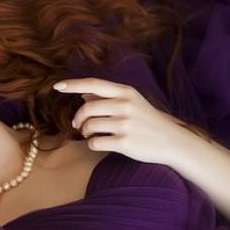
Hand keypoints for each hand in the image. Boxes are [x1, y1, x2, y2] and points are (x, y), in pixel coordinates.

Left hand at [53, 77, 193, 165]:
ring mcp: (125, 124)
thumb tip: (83, 94)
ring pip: (89, 126)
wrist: (173, 142)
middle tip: (79, 126)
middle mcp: (125, 105)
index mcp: (126, 92)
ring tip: (92, 134)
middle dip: (78, 119)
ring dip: (85, 132)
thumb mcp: (131, 103)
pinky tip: (101, 143)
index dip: (73, 85)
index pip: (94, 84)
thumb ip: (107, 97)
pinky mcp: (124, 143)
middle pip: (87, 109)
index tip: (57, 86)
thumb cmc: (147, 121)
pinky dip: (93, 144)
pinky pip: (95, 143)